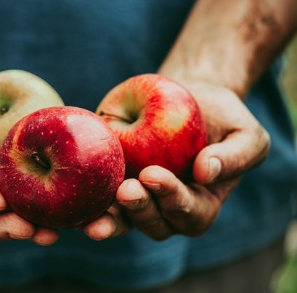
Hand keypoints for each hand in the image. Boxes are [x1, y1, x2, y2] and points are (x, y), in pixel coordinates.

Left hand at [83, 80, 269, 240]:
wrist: (187, 96)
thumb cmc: (221, 118)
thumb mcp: (245, 133)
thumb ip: (236, 156)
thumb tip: (206, 173)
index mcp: (200, 203)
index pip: (188, 212)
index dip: (171, 198)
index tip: (154, 175)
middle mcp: (167, 207)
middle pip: (154, 224)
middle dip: (139, 210)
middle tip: (125, 189)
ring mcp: (138, 197)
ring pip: (123, 220)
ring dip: (110, 219)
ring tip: (95, 213)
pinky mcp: (113, 181)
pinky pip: (100, 198)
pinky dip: (87, 203)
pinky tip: (74, 198)